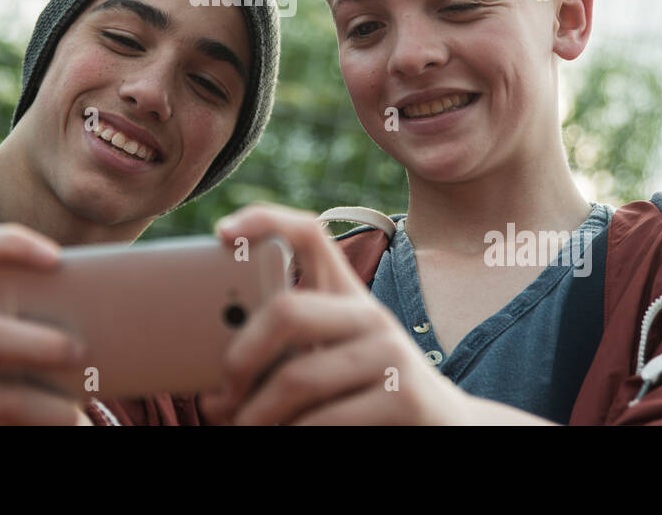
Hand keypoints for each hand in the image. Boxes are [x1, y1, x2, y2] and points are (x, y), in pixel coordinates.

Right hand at [0, 223, 93, 424]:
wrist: (22, 423)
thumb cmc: (45, 371)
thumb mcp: (48, 338)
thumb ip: (68, 314)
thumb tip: (140, 297)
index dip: (6, 246)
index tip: (57, 259)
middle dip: (34, 345)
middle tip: (81, 352)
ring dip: (45, 407)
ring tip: (77, 414)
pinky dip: (39, 430)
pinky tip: (71, 426)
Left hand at [199, 204, 473, 424]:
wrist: (447, 430)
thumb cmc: (364, 399)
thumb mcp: (327, 366)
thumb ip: (281, 361)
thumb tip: (214, 395)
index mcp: (346, 296)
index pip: (308, 233)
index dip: (264, 221)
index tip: (222, 232)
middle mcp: (370, 315)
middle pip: (286, 311)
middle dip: (239, 358)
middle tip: (220, 398)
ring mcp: (390, 354)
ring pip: (297, 377)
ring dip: (255, 416)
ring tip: (241, 431)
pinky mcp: (404, 399)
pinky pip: (323, 420)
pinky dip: (289, 436)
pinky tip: (283, 440)